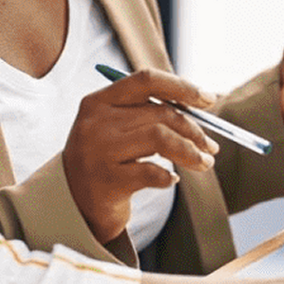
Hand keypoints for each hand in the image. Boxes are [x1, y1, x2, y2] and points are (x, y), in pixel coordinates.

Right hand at [62, 69, 219, 245]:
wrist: (72, 203)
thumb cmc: (105, 160)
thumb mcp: (115, 128)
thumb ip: (147, 112)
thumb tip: (201, 104)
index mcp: (98, 101)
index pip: (146, 80)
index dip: (182, 87)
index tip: (208, 99)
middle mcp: (95, 123)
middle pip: (160, 113)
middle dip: (194, 130)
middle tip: (211, 146)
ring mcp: (99, 152)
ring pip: (161, 138)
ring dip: (190, 152)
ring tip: (204, 163)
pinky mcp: (107, 181)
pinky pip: (152, 172)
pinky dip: (169, 176)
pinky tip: (171, 179)